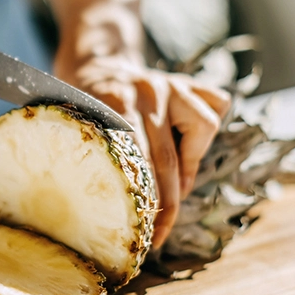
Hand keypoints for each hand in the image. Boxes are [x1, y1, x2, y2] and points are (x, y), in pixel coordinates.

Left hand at [57, 55, 230, 246]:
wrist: (96, 63)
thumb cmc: (85, 105)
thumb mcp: (78, 125)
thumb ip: (101, 155)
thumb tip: (123, 208)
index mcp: (116, 100)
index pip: (138, 161)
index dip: (146, 200)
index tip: (145, 229)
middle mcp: (149, 91)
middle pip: (167, 156)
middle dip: (167, 202)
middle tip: (160, 231)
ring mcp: (171, 84)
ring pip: (202, 128)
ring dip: (189, 167)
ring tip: (174, 186)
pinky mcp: (188, 82)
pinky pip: (215, 106)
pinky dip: (207, 130)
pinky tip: (188, 146)